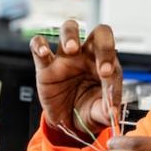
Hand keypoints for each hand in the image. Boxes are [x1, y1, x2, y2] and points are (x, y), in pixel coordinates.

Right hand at [30, 19, 123, 145]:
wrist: (66, 121)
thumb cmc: (87, 110)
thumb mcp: (99, 113)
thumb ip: (106, 110)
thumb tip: (112, 112)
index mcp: (104, 64)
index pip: (113, 55)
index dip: (111, 63)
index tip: (106, 77)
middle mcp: (87, 55)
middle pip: (99, 33)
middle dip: (104, 44)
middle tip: (100, 66)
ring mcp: (66, 58)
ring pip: (69, 29)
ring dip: (71, 35)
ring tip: (71, 49)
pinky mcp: (45, 65)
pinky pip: (38, 45)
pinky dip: (39, 45)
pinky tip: (44, 52)